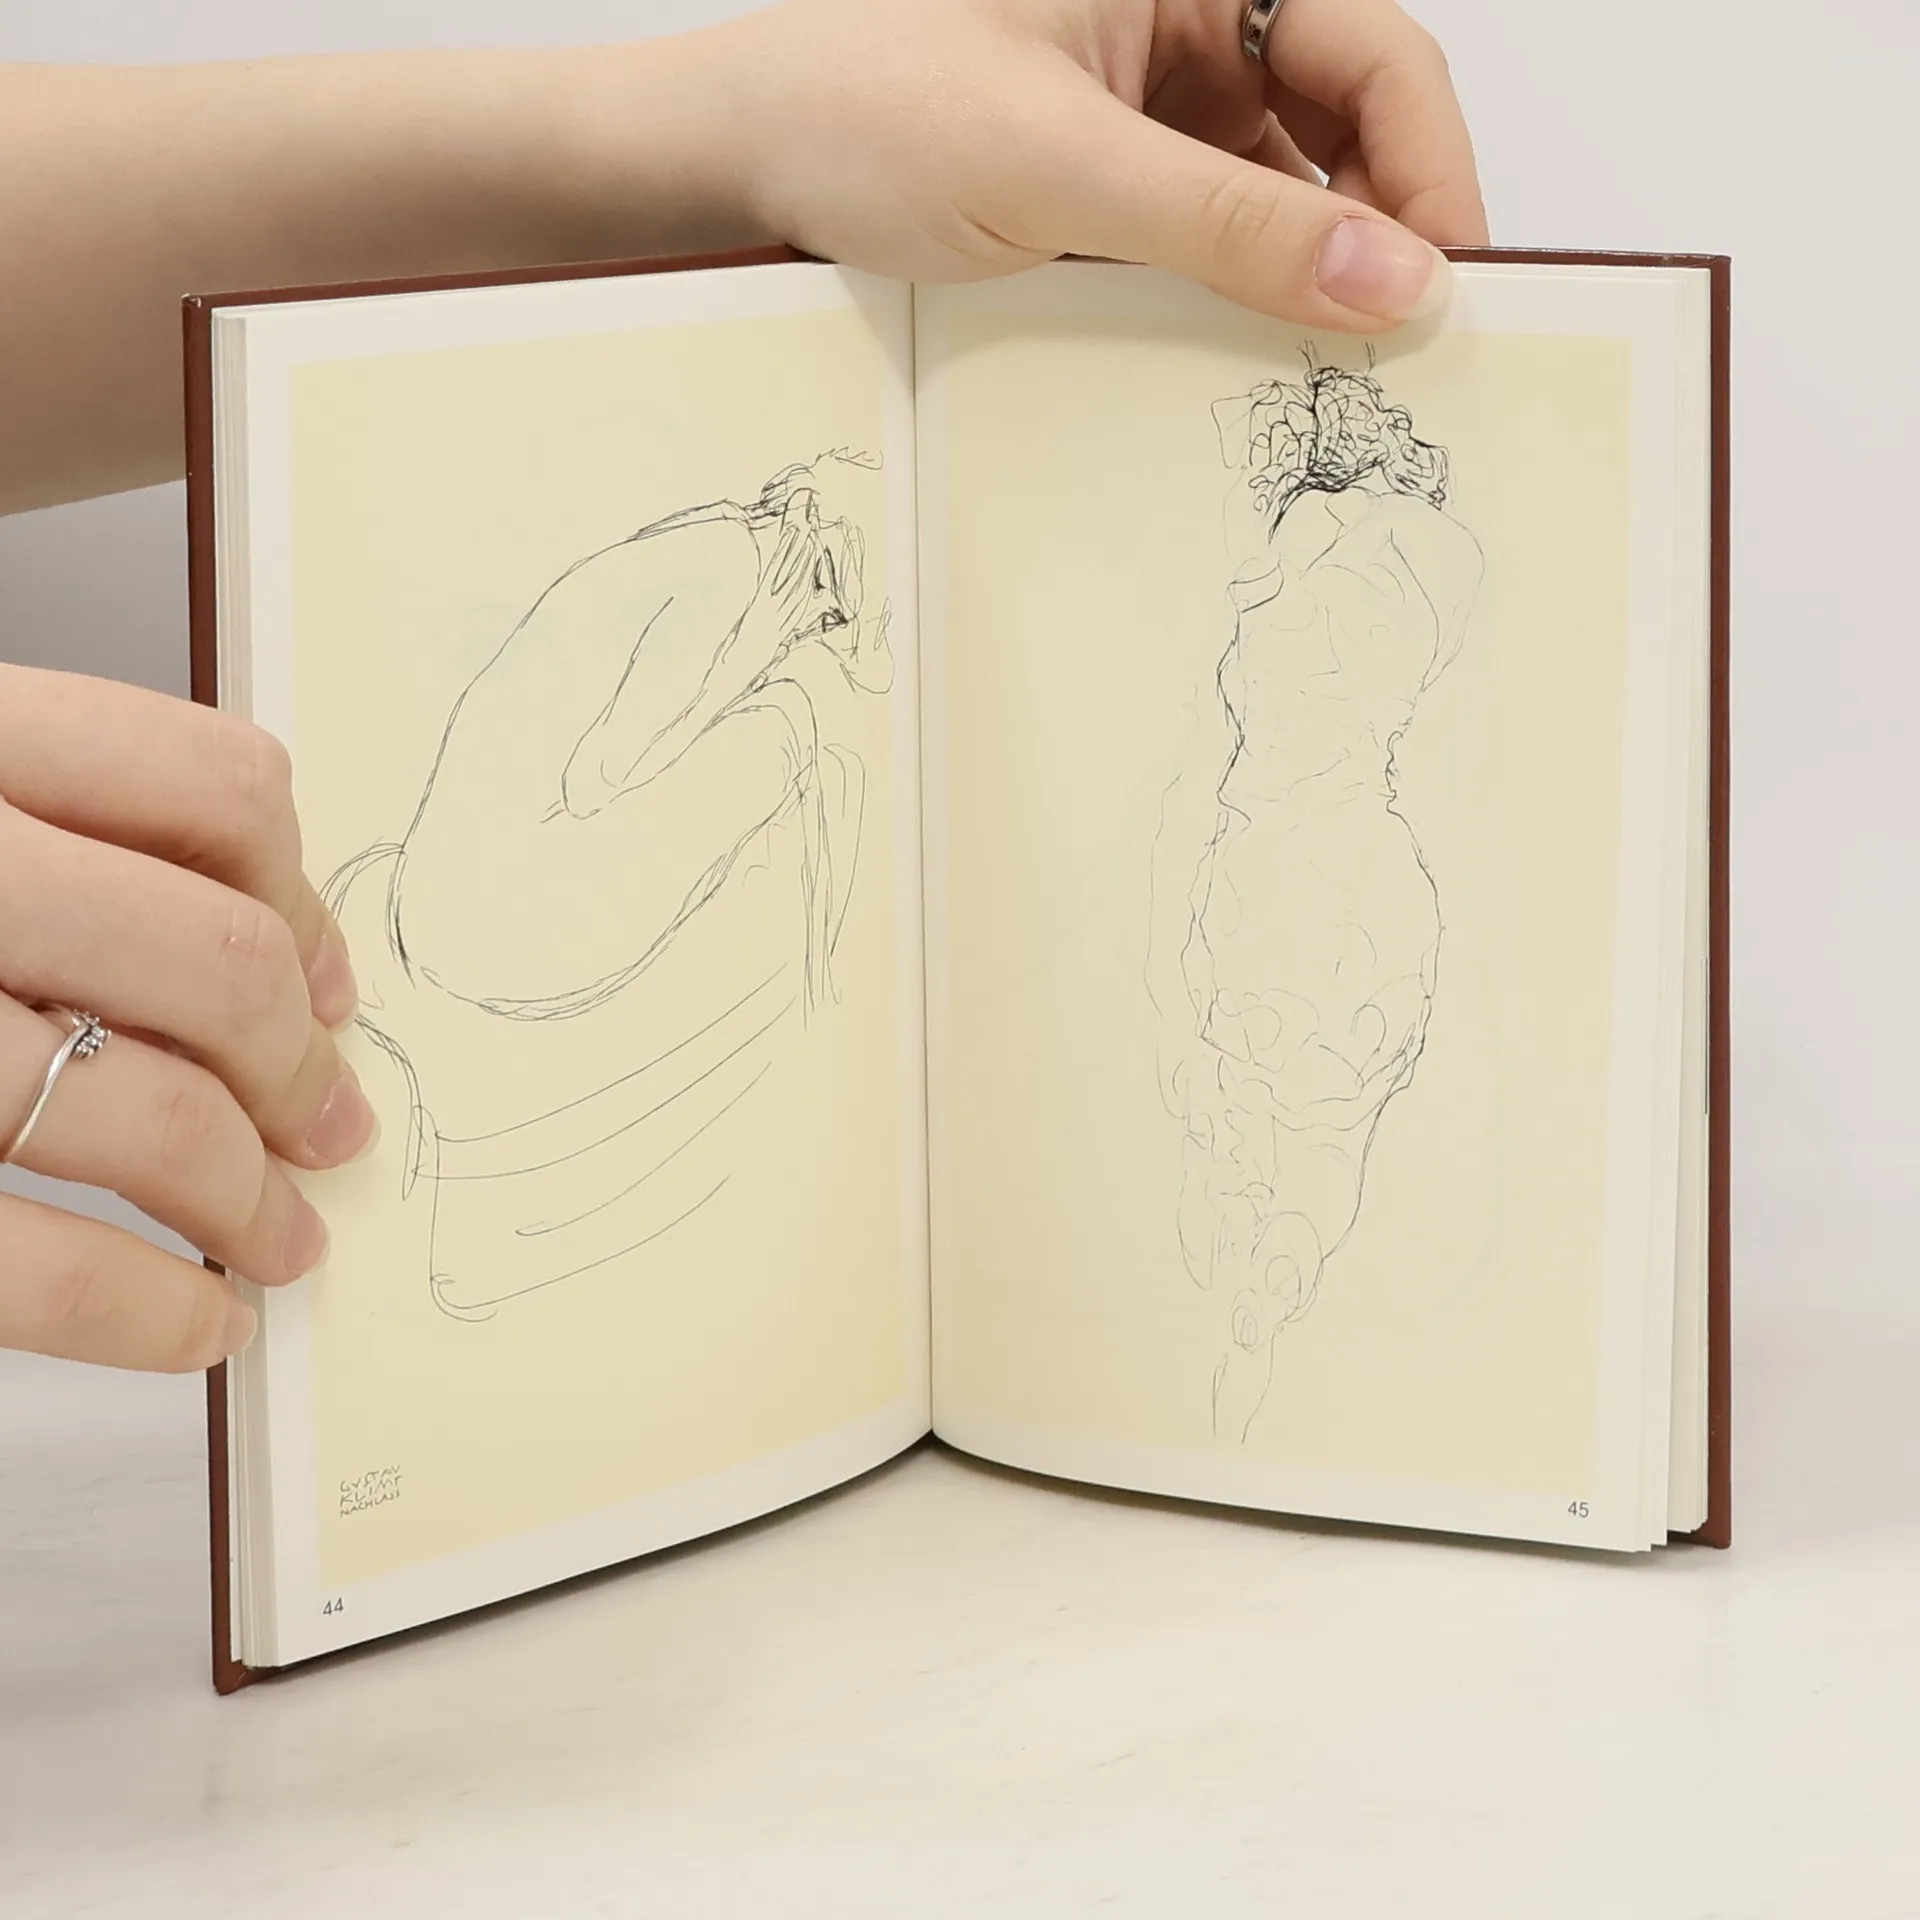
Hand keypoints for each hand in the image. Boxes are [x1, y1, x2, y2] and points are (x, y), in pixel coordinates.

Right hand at [0, 667, 375, 1371]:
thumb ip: (86, 840)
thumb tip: (298, 971)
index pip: (215, 787)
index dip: (301, 900)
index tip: (324, 987)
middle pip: (213, 960)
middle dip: (299, 1070)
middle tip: (334, 1130)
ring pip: (148, 1112)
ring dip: (250, 1199)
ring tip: (281, 1239)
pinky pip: (33, 1271)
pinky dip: (144, 1317)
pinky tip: (196, 1325)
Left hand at [728, 0, 1484, 328]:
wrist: (736, 164)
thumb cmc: (858, 107)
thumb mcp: (1058, 168)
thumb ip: (1228, 223)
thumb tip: (1388, 278)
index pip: (1377, 53)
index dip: (1429, 170)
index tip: (1444, 287)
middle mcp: (1188, 26)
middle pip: (1347, 124)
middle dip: (1378, 230)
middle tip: (1393, 350)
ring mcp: (1150, 109)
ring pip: (1283, 192)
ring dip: (1306, 277)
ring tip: (1320, 369)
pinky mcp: (1111, 183)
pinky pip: (1210, 238)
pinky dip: (1235, 297)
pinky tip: (1240, 356)